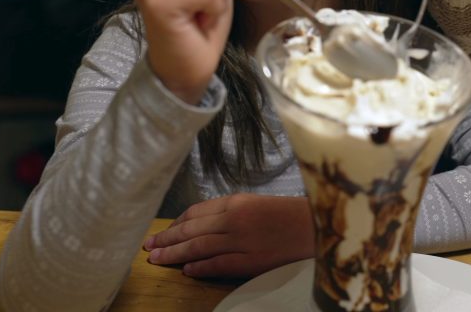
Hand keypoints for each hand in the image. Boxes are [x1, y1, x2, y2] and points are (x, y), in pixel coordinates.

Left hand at [144, 194, 315, 278]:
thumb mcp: (261, 203)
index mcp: (238, 201)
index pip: (196, 212)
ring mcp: (242, 241)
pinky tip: (187, 270)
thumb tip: (206, 223)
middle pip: (191, 229)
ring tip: (157, 259)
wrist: (321, 226)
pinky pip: (218, 264)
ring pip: (198, 247)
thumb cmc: (294, 214)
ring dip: (174, 254)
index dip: (176, 222)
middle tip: (149, 246)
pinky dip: (200, 266)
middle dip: (167, 238)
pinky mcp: (251, 260)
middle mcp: (236, 219)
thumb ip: (235, 211)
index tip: (163, 230)